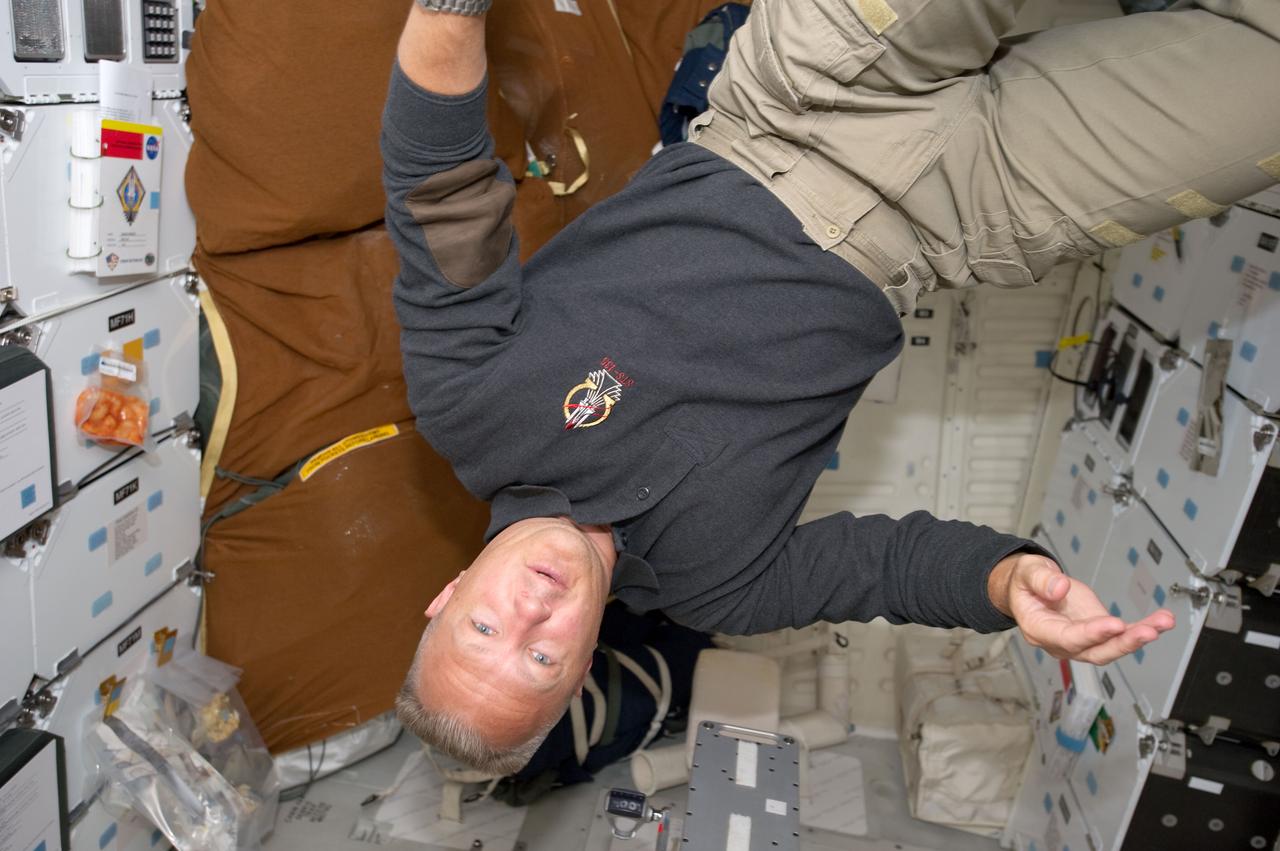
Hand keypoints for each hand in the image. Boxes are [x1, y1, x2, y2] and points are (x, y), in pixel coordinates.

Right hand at [988, 552, 1175, 664]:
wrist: (1029, 587)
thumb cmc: (1026, 582)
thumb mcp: (1026, 572)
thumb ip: (1041, 580)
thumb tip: (1060, 588)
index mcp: (1039, 629)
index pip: (1067, 638)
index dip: (1091, 634)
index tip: (1114, 624)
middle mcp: (1062, 642)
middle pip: (1095, 652)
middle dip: (1123, 643)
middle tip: (1148, 632)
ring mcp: (1081, 639)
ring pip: (1112, 647)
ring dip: (1139, 637)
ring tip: (1163, 622)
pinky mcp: (1097, 631)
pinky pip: (1121, 636)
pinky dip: (1143, 629)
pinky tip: (1162, 621)